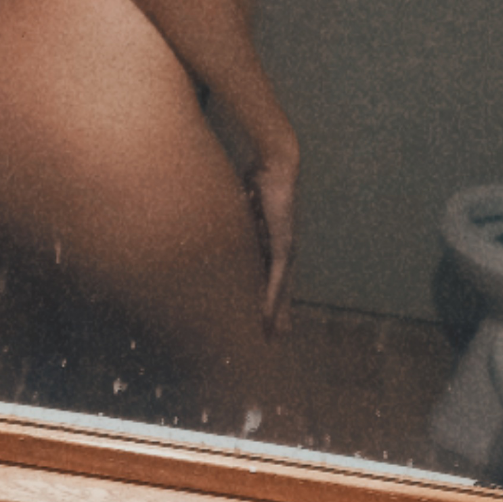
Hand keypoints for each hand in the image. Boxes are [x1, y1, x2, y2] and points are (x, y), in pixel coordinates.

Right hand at [245, 145, 298, 333]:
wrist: (276, 164)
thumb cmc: (258, 177)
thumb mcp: (243, 202)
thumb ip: (237, 213)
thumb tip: (217, 209)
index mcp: (272, 241)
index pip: (272, 275)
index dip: (270, 295)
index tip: (268, 315)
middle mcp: (283, 249)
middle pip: (281, 288)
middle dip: (279, 312)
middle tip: (277, 336)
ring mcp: (285, 250)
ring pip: (281, 291)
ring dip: (277, 314)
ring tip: (273, 335)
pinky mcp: (282, 248)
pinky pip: (276, 280)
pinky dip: (272, 301)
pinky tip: (269, 317)